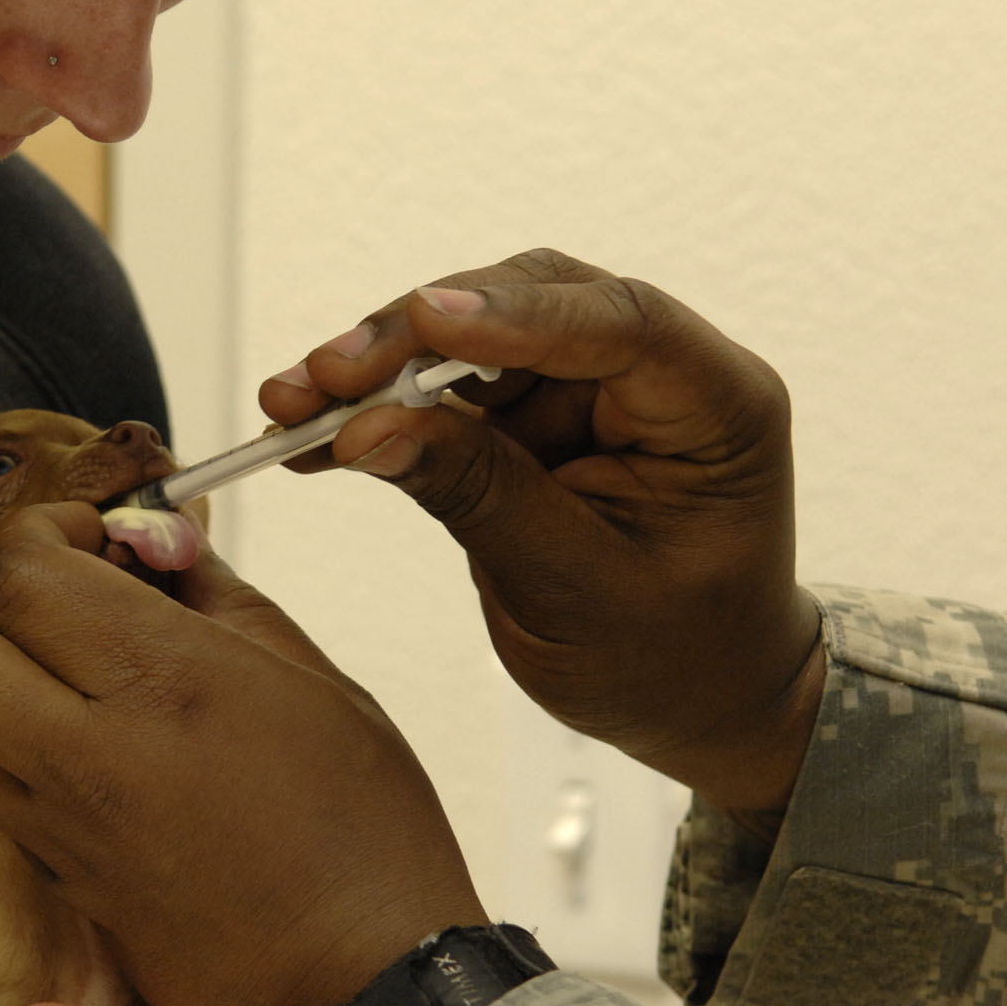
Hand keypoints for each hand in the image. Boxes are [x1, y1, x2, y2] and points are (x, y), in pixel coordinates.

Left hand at [0, 517, 486, 1005]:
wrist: (363, 995)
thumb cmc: (367, 835)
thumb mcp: (318, 682)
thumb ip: (218, 597)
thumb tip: (149, 539)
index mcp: (164, 683)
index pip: (20, 571)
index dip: (39, 528)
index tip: (88, 534)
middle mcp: (88, 751)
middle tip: (27, 581)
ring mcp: (59, 822)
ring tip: (25, 650)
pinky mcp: (55, 875)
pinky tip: (43, 721)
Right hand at [261, 248, 823, 821]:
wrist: (692, 699)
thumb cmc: (668, 656)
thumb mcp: (574, 591)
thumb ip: (480, 497)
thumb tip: (368, 431)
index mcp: (716, 406)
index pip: (622, 325)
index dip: (517, 318)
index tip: (421, 319)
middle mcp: (654, 374)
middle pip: (528, 306)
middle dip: (415, 336)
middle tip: (324, 375)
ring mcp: (587, 389)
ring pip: (468, 342)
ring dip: (376, 368)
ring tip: (290, 406)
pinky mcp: (530, 416)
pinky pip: (443, 394)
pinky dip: (377, 410)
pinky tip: (309, 436)